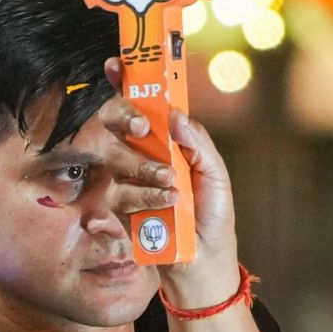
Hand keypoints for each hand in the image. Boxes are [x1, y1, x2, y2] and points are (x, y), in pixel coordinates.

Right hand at [85, 103, 241, 312]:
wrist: (204, 266)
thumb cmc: (213, 219)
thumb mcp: (215, 176)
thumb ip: (198, 143)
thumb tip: (174, 114)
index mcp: (169, 143)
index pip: (146, 108)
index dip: (129, 84)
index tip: (117, 64)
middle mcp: (144, 157)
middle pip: (118, 125)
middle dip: (123, 116)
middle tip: (142, 125)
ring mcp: (129, 182)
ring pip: (118, 159)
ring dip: (146, 169)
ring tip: (174, 185)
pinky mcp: (120, 209)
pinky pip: (120, 193)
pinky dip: (146, 197)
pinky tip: (169, 204)